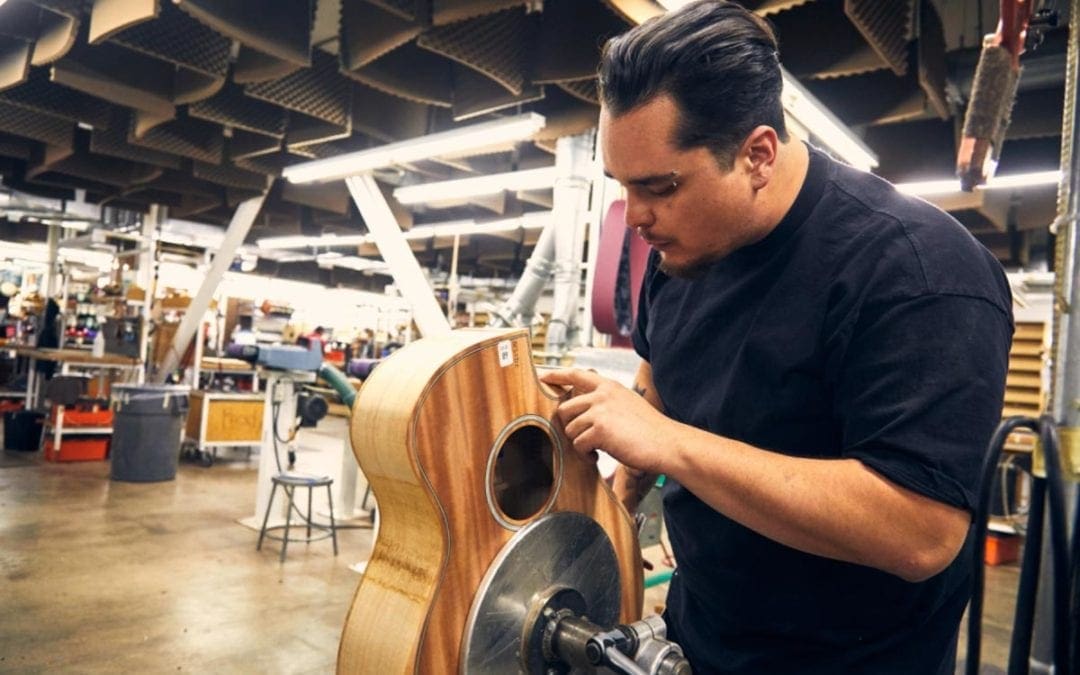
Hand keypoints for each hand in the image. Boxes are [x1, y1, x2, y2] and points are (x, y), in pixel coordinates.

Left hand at [540, 368, 671, 475]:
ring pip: (570, 430)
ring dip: (580, 444)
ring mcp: (600, 411)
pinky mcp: (599, 430)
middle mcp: (602, 395)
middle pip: (565, 409)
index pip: (577, 374)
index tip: (544, 376)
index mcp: (609, 386)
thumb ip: (606, 402)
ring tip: (597, 450)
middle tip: (585, 439)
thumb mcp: (627, 404)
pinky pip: (578, 445)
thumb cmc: (650, 430)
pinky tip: (599, 456)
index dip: (558, 375)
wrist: (667, 443)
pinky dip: (586, 455)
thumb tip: (583, 412)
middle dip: (570, 427)